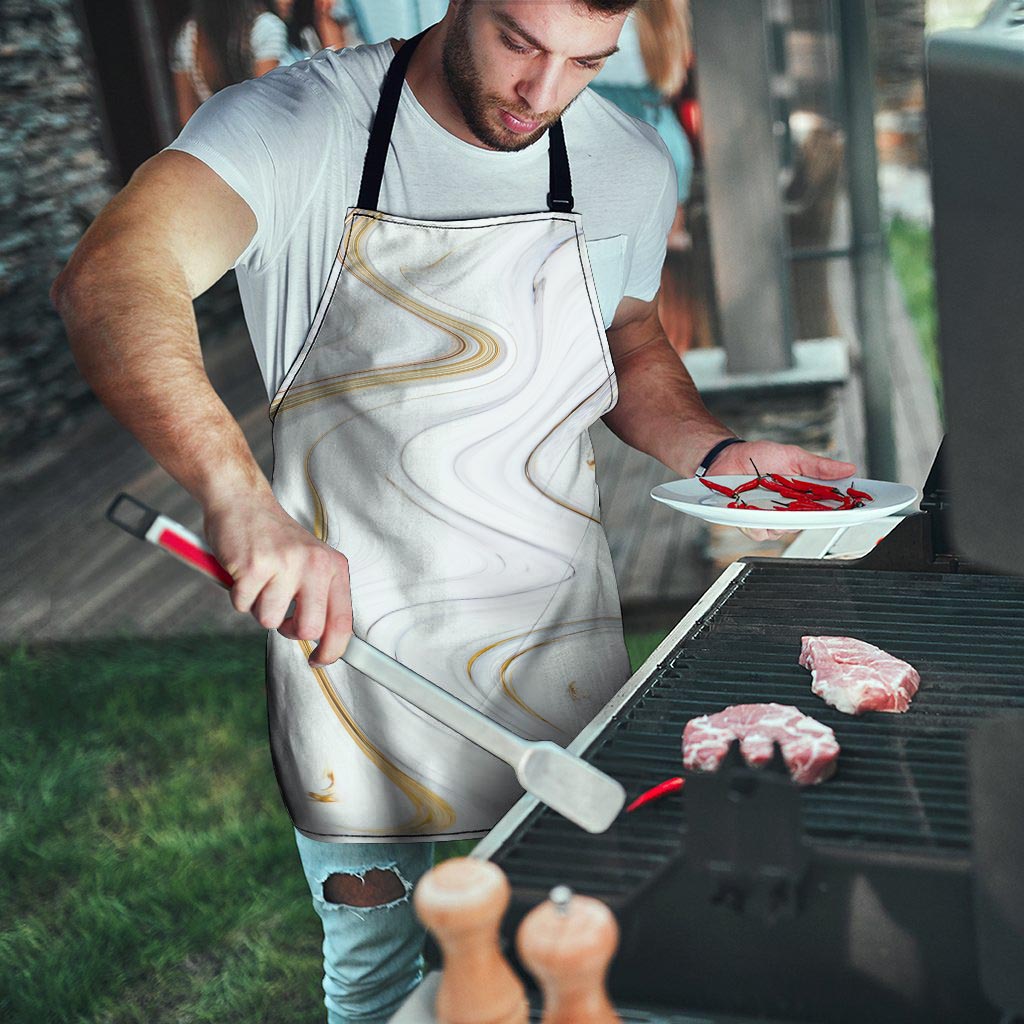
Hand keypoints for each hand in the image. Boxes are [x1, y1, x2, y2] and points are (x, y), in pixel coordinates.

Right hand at [203, 493, 352, 665]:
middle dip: (289, 630)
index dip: (333, 650)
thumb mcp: (310, 562)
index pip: (343, 621)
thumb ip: (319, 597)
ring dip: (258, 607)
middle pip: (309, 629)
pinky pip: (243, 605)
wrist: (243, 502)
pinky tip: (243, 572)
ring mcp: (285, 564)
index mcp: (333, 566)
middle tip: (280, 613)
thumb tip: (325, 642)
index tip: (320, 660)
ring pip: (270, 620)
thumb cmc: (275, 539)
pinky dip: (238, 595)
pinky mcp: (254, 566)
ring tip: (259, 581)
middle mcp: (315, 564)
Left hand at [707, 440, 856, 542]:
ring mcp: (771, 518)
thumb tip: (848, 468)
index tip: (856, 509)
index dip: (843, 511)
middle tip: (804, 502)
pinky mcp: (751, 523)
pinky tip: (752, 508)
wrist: (727, 458)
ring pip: (784, 531)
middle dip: (810, 515)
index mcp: (804, 495)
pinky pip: (760, 532)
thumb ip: (819, 466)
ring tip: (770, 499)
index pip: (829, 508)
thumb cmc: (759, 457)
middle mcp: (790, 510)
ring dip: (779, 518)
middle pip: (808, 523)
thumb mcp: (793, 456)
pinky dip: (757, 522)